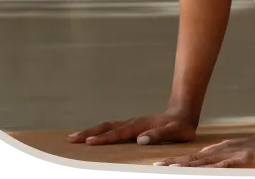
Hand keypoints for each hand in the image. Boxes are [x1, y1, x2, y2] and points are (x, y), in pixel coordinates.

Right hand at [68, 110, 195, 145]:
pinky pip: (111, 129)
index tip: (89, 142)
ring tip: (73, 137)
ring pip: (107, 126)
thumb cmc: (181, 126)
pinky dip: (98, 132)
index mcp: (140, 126)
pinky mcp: (131, 127)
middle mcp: (132, 123)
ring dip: (90, 131)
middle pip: (107, 127)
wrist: (183, 113)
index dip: (104, 139)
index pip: (118, 133)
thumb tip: (141, 140)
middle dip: (89, 133)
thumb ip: (159, 135)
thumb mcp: (175, 132)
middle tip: (71, 139)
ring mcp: (130, 124)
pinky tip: (90, 137)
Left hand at [153, 131, 254, 168]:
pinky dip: (207, 169)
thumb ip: (212, 159)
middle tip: (156, 168)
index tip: (157, 166)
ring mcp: (225, 158)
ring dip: (185, 167)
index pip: (189, 159)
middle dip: (173, 166)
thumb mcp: (226, 154)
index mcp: (212, 154)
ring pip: (201, 164)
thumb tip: (195, 163)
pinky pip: (219, 167)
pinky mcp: (235, 162)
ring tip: (169, 169)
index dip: (173, 163)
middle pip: (191, 161)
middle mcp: (216, 155)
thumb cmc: (248, 151)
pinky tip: (197, 170)